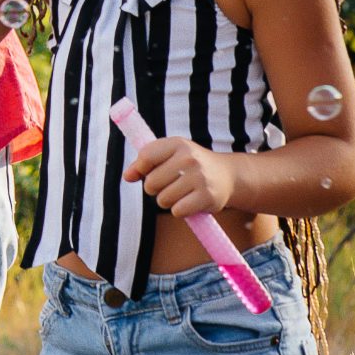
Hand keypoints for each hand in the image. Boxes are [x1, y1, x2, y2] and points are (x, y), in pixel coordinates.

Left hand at [123, 136, 237, 217]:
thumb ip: (145, 162)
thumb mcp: (170, 155)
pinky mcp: (207, 197)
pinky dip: (180, 210)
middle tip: (170, 184)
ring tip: (181, 193)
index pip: (146, 156)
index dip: (140, 169)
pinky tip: (190, 202)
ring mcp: (199, 177)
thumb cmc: (190, 165)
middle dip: (155, 188)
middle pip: (151, 183)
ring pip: (163, 199)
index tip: (146, 172)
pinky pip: (177, 211)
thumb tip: (127, 176)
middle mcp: (189, 158)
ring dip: (167, 201)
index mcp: (177, 144)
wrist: (227, 175)